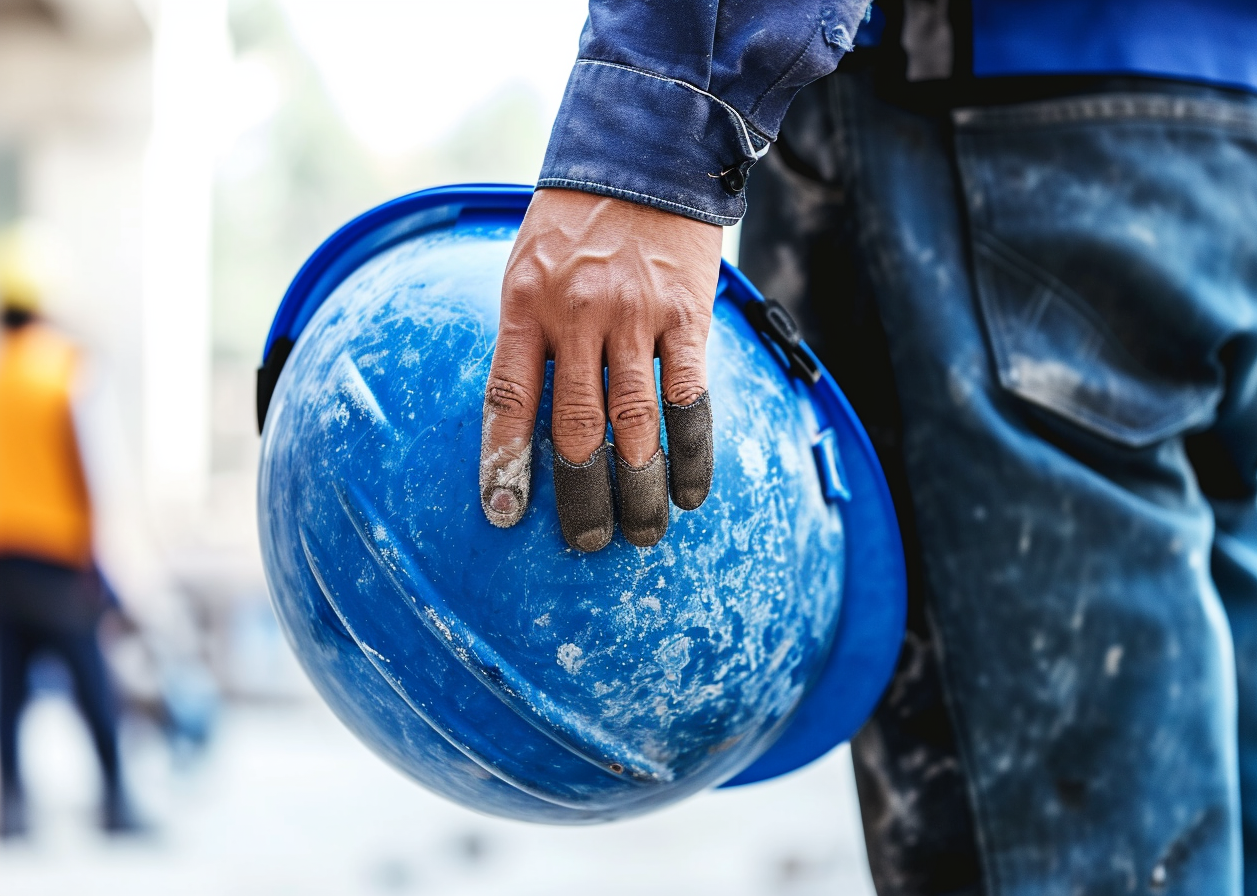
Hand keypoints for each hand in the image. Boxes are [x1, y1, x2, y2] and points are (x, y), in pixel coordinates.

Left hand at [478, 189, 719, 551]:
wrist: (645, 152)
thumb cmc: (577, 220)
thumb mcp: (528, 265)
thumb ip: (528, 334)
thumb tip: (528, 415)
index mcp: (525, 305)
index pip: (508, 399)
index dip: (505, 462)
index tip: (503, 513)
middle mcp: (576, 316)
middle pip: (574, 428)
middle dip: (580, 496)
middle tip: (587, 542)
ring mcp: (634, 317)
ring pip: (634, 425)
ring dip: (639, 488)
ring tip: (642, 534)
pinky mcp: (686, 316)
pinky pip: (689, 399)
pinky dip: (690, 452)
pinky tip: (689, 491)